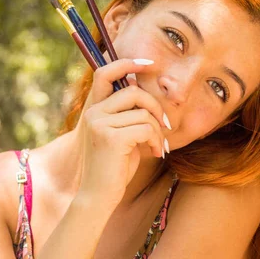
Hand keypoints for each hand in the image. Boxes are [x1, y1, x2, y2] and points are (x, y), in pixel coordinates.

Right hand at [77, 58, 168, 206]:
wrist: (99, 195)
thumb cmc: (114, 168)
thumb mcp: (121, 135)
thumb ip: (128, 113)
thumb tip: (141, 89)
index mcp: (93, 109)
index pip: (105, 73)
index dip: (127, 63)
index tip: (150, 64)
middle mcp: (93, 113)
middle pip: (134, 92)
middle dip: (156, 108)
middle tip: (166, 127)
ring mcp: (100, 124)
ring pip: (144, 114)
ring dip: (158, 132)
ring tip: (159, 147)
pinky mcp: (111, 137)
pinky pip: (146, 128)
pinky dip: (157, 141)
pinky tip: (156, 154)